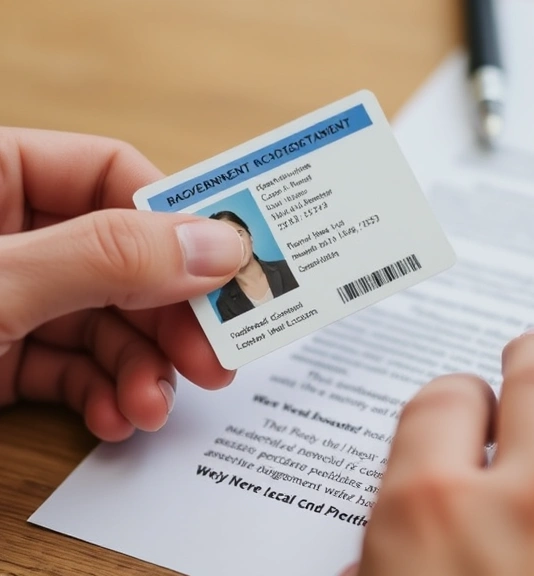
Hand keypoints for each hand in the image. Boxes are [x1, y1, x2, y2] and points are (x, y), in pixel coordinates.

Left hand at [0, 128, 244, 440]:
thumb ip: (105, 260)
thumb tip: (218, 245)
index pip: (110, 172)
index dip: (175, 219)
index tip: (228, 270)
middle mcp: (6, 233)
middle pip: (122, 259)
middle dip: (167, 319)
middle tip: (212, 361)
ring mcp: (5, 298)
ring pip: (104, 321)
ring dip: (140, 370)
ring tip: (149, 408)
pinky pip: (69, 367)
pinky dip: (98, 395)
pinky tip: (111, 418)